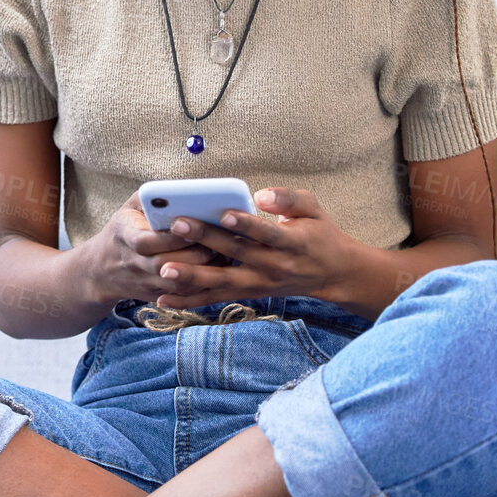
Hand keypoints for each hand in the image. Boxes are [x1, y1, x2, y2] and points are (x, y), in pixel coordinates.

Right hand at [81, 192, 217, 306]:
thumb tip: (184, 191)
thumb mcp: (130, 207)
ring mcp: (145, 283)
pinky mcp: (156, 296)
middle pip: (167, 265)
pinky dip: (202, 284)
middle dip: (196, 253)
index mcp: (124, 237)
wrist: (102, 268)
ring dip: (203, 271)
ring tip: (223, 254)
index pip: (147, 242)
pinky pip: (182, 295)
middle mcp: (133, 264)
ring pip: (178, 284)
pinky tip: (217, 270)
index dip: (172, 236)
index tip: (196, 224)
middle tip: (221, 240)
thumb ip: (153, 197)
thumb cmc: (125, 228)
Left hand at [152, 188, 363, 310]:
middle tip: (177, 225)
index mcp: (291, 243)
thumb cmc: (318, 233)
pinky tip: (164, 300)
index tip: (225, 213)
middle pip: (236, 253)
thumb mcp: (314, 209)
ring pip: (221, 281)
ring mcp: (258, 283)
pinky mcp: (247, 293)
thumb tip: (261, 195)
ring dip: (191, 275)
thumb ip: (288, 198)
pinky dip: (190, 301)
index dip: (247, 224)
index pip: (266, 233)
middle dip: (205, 239)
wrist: (332, 272)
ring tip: (164, 268)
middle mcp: (273, 266)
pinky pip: (215, 298)